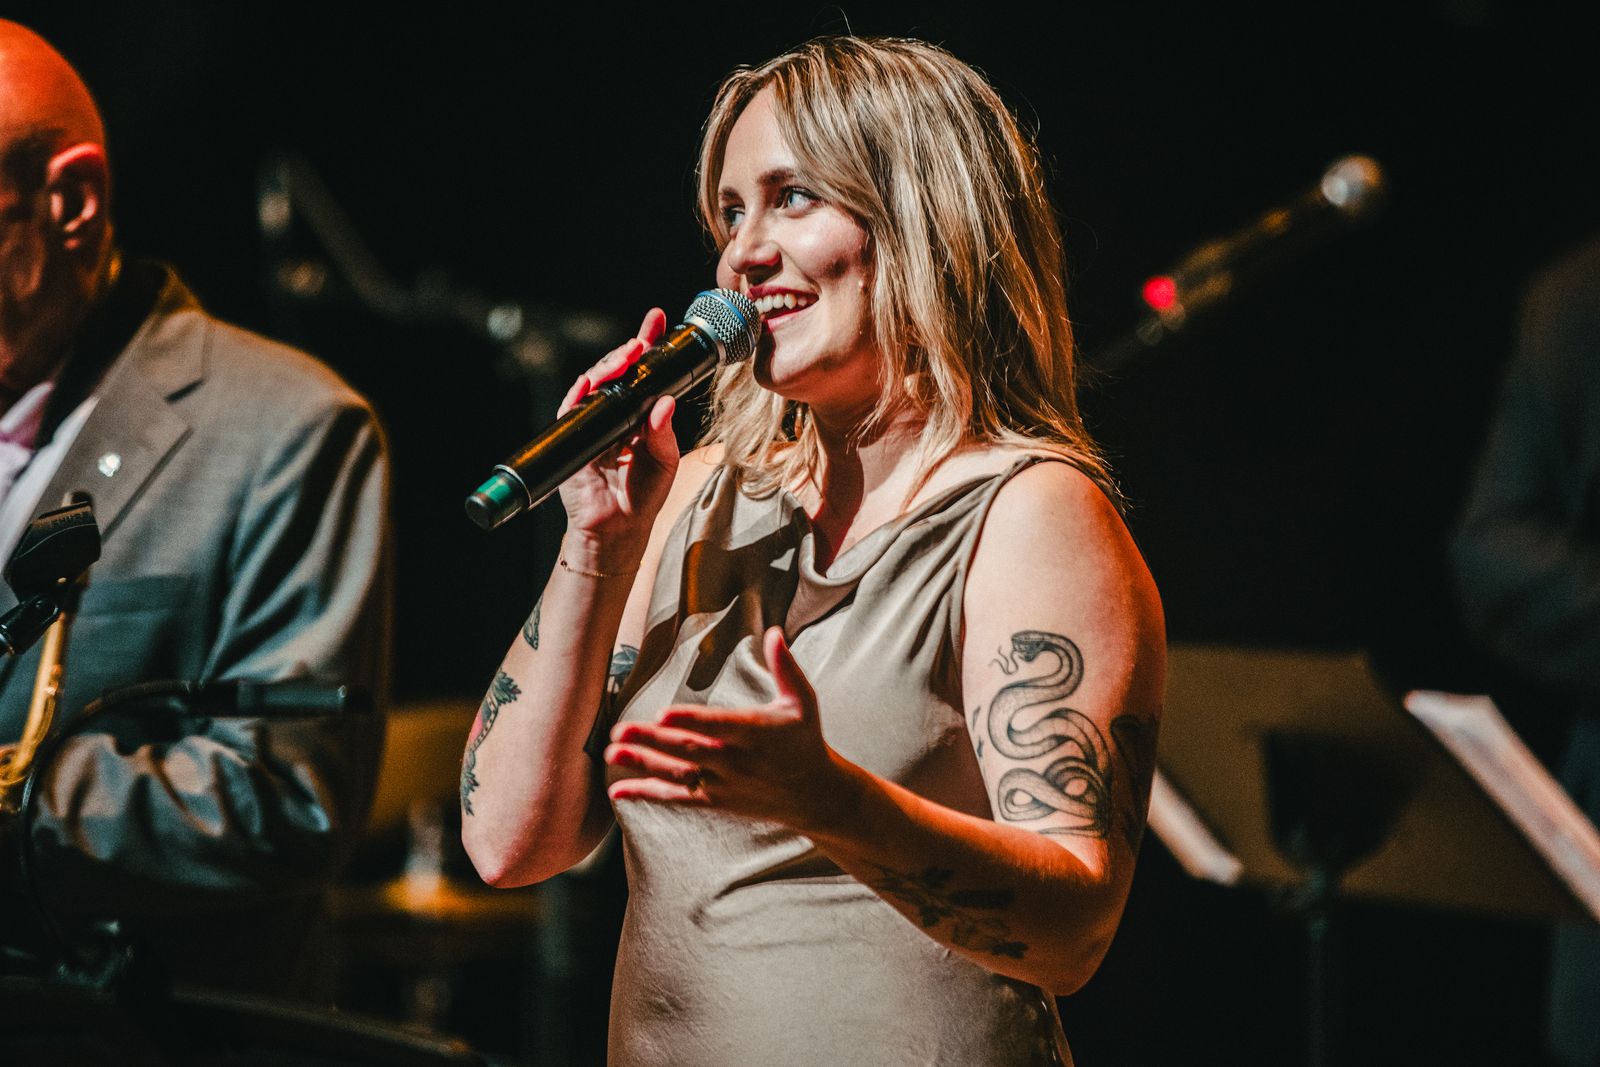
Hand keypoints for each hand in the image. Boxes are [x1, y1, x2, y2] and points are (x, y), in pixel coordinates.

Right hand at [556, 308, 680, 548]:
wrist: (617, 527)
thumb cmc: (643, 494)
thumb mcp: (664, 461)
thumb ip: (664, 432)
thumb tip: (665, 403)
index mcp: (640, 413)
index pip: (643, 373)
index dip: (649, 345)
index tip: (658, 320)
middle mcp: (616, 411)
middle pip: (618, 371)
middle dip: (629, 349)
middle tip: (643, 339)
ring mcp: (593, 421)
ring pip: (595, 382)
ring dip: (609, 366)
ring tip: (627, 356)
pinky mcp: (572, 434)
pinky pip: (572, 407)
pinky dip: (581, 392)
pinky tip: (593, 381)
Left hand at [604, 627, 856, 833]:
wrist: (813, 795)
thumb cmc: (804, 740)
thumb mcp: (802, 702)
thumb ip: (786, 668)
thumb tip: (775, 632)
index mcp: (756, 734)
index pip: (719, 726)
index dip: (692, 721)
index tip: (664, 715)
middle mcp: (736, 762)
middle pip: (689, 751)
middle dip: (652, 742)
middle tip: (619, 731)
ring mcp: (723, 785)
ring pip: (677, 776)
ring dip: (642, 765)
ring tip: (610, 754)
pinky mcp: (714, 801)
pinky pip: (676, 799)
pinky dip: (647, 794)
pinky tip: (618, 790)